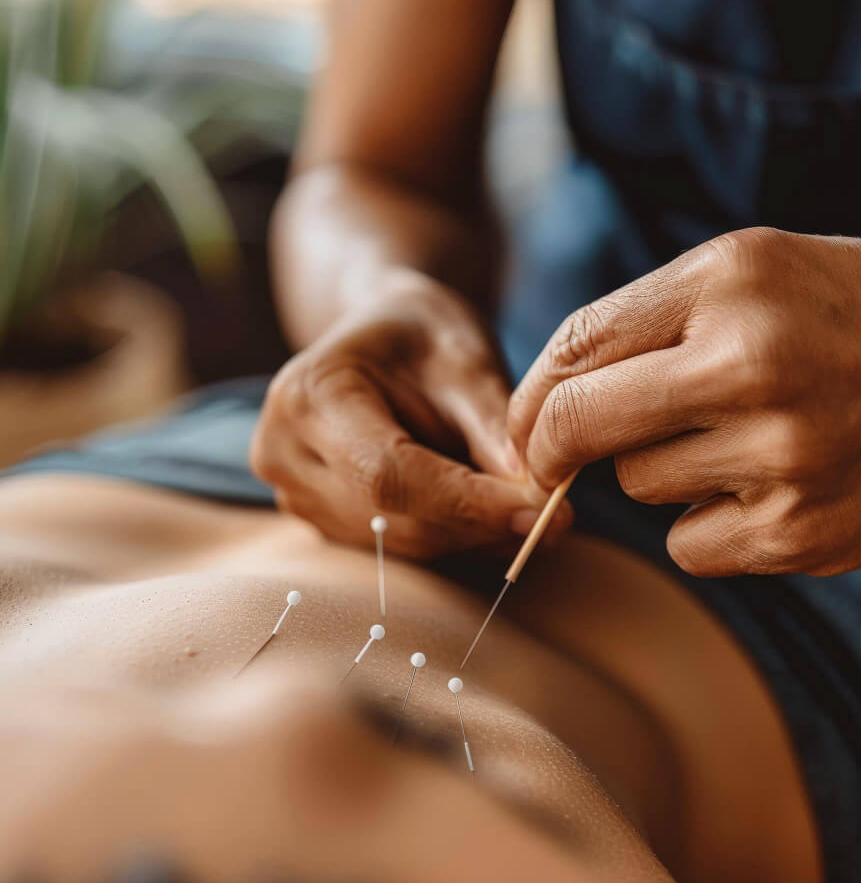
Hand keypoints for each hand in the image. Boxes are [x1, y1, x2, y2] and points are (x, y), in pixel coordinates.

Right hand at [252, 269, 566, 558]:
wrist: (383, 337)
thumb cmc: (423, 334)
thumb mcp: (466, 357)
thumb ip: (494, 426)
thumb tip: (532, 497)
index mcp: (310, 395)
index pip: (388, 474)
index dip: (466, 503)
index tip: (537, 511)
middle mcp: (285, 452)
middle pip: (392, 519)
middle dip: (479, 524)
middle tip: (553, 518)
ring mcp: (295, 494)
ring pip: (398, 543)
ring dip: (470, 536)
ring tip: (525, 505)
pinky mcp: (320, 520)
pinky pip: (394, 547)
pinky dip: (450, 536)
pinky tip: (487, 510)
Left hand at [509, 228, 860, 575]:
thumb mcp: (761, 270)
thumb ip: (652, 317)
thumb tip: (551, 396)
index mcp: (731, 280)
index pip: (575, 346)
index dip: (532, 397)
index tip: (529, 424)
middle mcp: (751, 362)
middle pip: (578, 427)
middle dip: (551, 449)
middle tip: (557, 459)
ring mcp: (780, 455)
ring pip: (637, 489)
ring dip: (660, 474)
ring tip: (736, 444)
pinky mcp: (802, 533)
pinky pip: (689, 546)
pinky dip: (706, 526)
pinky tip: (764, 492)